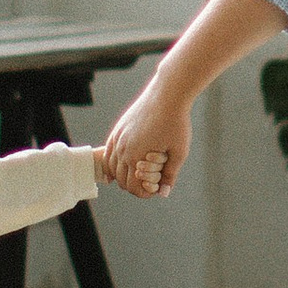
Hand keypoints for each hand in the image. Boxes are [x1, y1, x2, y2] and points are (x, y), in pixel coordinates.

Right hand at [100, 77, 190, 198]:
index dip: (145, 193)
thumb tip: (163, 193)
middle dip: (134, 186)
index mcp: (135, 157)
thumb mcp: (179, 152)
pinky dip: (112, 164)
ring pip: (111, 168)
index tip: (156, 189)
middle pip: (121, 180)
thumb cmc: (176, 122)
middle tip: (149, 184)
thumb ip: (170, 174)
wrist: (167, 95)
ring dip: (123, 175)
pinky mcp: (118, 130)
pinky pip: (108, 153)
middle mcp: (121, 149)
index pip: (133, 187)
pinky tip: (121, 166)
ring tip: (138, 175)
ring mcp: (117, 139)